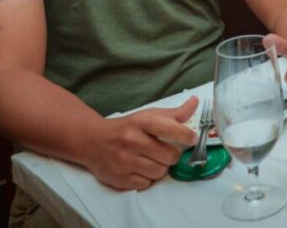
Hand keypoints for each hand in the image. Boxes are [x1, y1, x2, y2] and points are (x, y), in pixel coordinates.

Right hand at [83, 96, 198, 190]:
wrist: (92, 141)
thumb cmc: (126, 128)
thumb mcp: (148, 116)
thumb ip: (174, 113)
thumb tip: (195, 102)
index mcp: (141, 122)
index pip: (170, 128)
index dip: (186, 135)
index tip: (192, 139)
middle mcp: (132, 141)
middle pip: (170, 156)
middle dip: (173, 155)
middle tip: (167, 152)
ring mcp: (124, 161)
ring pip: (160, 172)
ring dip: (160, 168)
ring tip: (151, 160)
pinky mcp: (119, 178)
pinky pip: (146, 184)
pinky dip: (147, 179)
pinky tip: (140, 168)